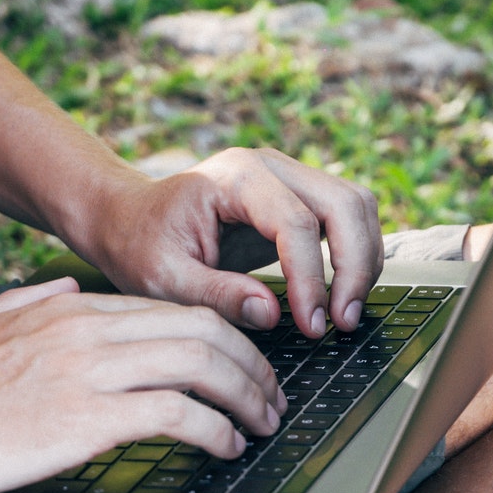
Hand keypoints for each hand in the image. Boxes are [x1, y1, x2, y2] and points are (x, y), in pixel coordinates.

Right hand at [0, 278, 286, 492]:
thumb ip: (27, 301)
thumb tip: (63, 283)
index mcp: (68, 307)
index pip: (174, 310)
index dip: (224, 339)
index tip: (244, 370)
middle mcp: (87, 329)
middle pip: (204, 331)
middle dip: (252, 367)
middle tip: (272, 400)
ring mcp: (87, 372)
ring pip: (202, 365)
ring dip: (246, 398)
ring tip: (262, 425)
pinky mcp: (83, 420)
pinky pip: (176, 415)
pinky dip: (214, 430)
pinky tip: (225, 448)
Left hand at [72, 148, 383, 338]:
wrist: (129, 219)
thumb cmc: (140, 245)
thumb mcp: (163, 278)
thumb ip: (216, 295)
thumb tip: (272, 313)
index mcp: (235, 176)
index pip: (297, 222)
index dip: (312, 278)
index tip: (312, 326)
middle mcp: (269, 166)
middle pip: (344, 203)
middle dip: (354, 266)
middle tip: (342, 322)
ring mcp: (288, 176)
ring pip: (357, 205)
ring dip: (363, 260)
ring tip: (344, 314)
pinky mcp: (297, 197)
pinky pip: (348, 216)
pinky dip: (356, 254)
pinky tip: (339, 295)